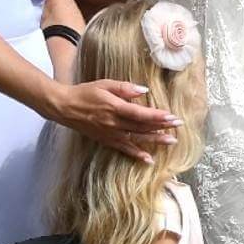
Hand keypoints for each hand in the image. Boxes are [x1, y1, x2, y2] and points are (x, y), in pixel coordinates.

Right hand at [53, 80, 177, 162]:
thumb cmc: (85, 92)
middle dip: (162, 127)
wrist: (64, 107)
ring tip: (171, 142)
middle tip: (179, 127)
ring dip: (154, 141)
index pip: (140, 114)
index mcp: (115, 108)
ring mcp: (110, 133)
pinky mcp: (106, 140)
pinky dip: (136, 154)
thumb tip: (144, 91)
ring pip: (136, 139)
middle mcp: (114, 123)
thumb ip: (125, 88)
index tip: (172, 116)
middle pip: (142, 127)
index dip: (157, 116)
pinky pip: (124, 149)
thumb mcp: (104, 84)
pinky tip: (148, 159)